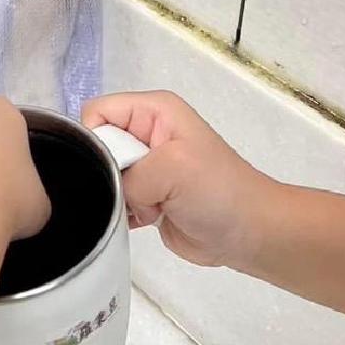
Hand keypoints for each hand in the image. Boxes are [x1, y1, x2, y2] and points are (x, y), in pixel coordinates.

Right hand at [81, 91, 277, 269]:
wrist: (250, 233)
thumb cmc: (218, 191)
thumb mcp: (172, 167)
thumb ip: (128, 174)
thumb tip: (113, 193)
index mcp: (153, 111)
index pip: (98, 112)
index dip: (94, 138)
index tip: (111, 168)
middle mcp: (145, 133)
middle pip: (99, 146)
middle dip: (107, 172)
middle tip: (131, 193)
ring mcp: (146, 167)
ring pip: (105, 176)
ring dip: (116, 196)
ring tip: (142, 209)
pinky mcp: (147, 196)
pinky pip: (115, 199)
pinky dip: (121, 212)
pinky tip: (141, 221)